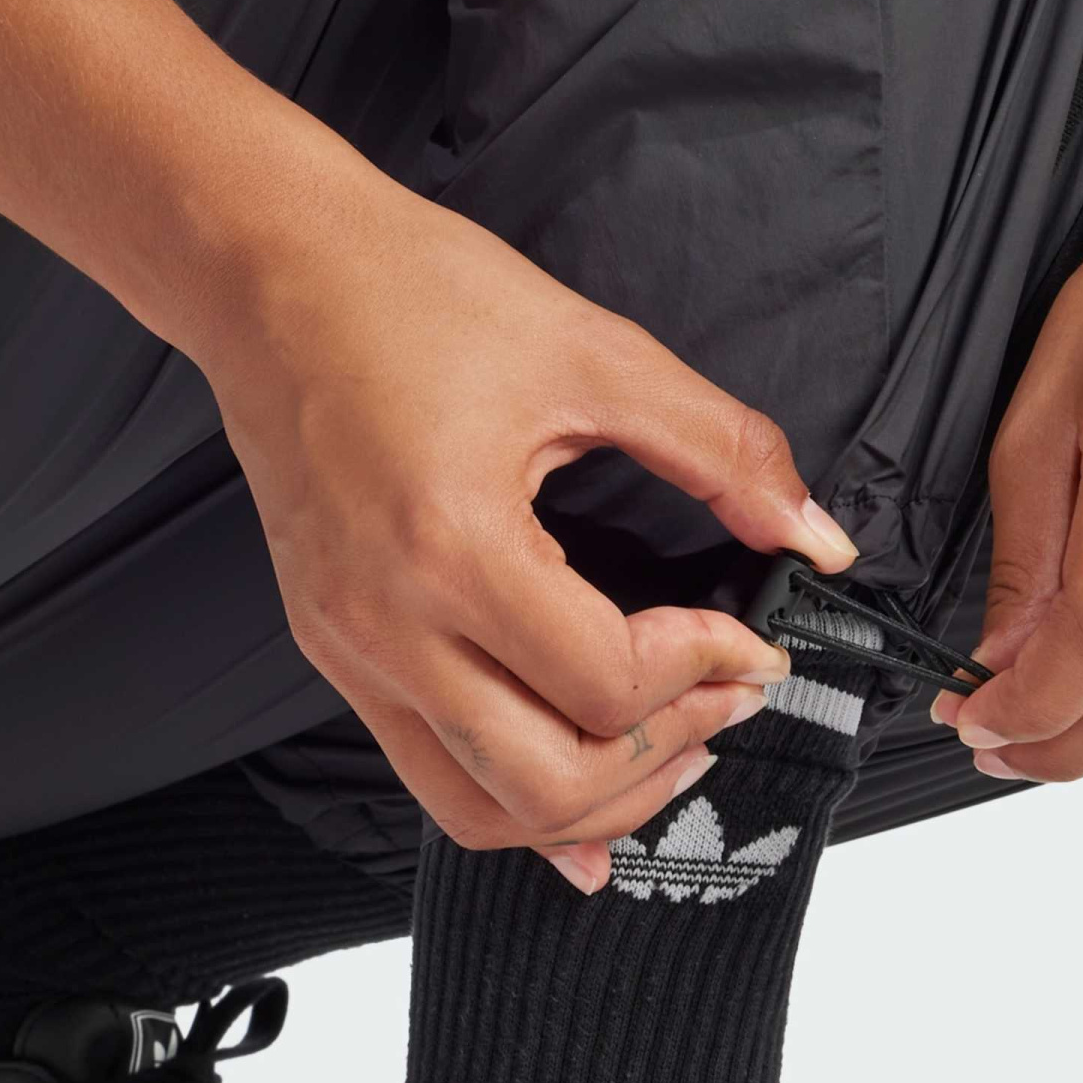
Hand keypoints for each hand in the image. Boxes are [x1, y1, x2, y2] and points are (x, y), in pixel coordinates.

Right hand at [174, 119, 855, 886]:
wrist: (268, 271)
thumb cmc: (409, 293)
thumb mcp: (594, 353)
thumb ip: (721, 448)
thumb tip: (814, 536)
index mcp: (453, 547)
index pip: (606, 682)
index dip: (705, 671)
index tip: (751, 637)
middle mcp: (388, 624)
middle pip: (547, 783)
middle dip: (664, 758)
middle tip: (726, 702)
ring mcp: (351, 650)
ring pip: (481, 812)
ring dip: (591, 805)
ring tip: (666, 749)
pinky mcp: (336, 650)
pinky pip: (429, 774)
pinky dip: (514, 803)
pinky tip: (579, 801)